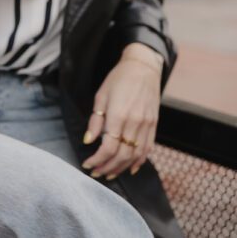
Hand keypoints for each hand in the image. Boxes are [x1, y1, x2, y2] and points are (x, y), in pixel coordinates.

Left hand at [81, 43, 163, 179]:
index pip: (109, 146)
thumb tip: (88, 141)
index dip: (98, 159)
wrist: (143, 68)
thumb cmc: (117, 80)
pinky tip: (130, 168)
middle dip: (108, 167)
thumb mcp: (100, 96)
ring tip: (109, 174)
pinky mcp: (154, 125)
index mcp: (119, 115)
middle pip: (123, 155)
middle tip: (96, 173)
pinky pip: (148, 149)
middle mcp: (135, 122)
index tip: (87, 164)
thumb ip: (95, 121)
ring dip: (122, 168)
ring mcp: (147, 125)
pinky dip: (139, 161)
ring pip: (136, 155)